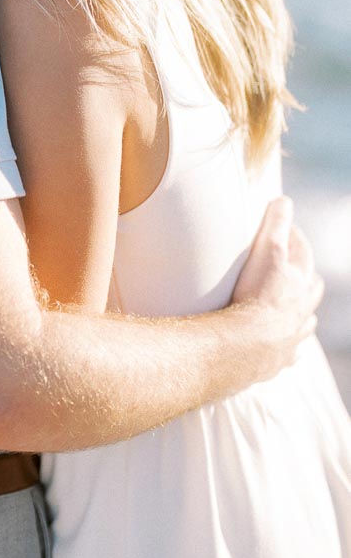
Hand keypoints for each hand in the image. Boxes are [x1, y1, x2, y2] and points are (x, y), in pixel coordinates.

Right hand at [232, 196, 323, 378]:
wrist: (246, 345)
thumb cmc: (256, 296)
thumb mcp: (267, 251)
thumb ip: (276, 224)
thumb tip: (284, 200)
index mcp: (299, 282)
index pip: (302, 252)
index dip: (293, 237)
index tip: (283, 229)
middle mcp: (302, 309)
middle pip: (311, 289)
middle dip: (306, 277)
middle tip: (295, 269)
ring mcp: (293, 335)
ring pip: (306, 322)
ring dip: (302, 313)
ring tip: (294, 309)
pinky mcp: (280, 358)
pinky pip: (292, 352)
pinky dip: (291, 346)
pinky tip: (287, 348)